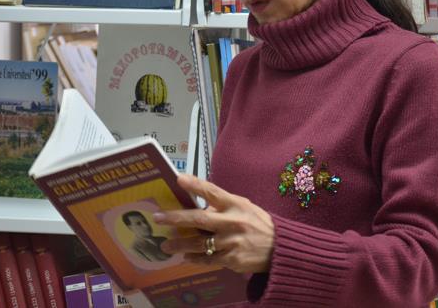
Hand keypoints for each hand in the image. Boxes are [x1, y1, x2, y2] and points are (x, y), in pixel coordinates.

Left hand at [153, 174, 273, 273]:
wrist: (280, 248)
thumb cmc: (259, 224)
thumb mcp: (245, 208)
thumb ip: (223, 206)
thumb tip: (199, 206)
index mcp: (235, 205)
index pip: (212, 192)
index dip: (195, 185)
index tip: (179, 179)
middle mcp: (232, 222)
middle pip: (199, 219)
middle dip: (176, 218)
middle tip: (158, 218)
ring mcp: (232, 242)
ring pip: (199, 243)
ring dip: (180, 244)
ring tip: (165, 245)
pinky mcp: (232, 259)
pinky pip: (208, 259)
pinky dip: (195, 258)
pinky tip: (186, 257)